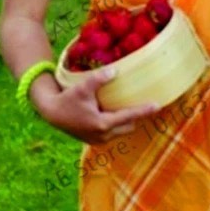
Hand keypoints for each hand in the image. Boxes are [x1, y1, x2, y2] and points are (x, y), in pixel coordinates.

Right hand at [37, 67, 156, 144]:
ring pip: (122, 130)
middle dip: (138, 116)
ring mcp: (98, 139)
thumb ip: (99, 78)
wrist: (51, 113)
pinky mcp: (93, 139)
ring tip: (134, 106)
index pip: (129, 116)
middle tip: (148, 103)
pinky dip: (119, 124)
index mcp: (102, 124)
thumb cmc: (68, 98)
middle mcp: (102, 135)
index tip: (158, 105)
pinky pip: (113, 133)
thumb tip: (115, 70)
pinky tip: (119, 112)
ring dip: (128, 120)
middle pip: (129, 125)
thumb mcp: (83, 87)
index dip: (144, 110)